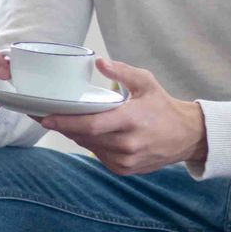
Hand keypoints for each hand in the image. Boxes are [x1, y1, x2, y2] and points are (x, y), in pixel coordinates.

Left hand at [37, 58, 207, 174]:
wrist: (186, 136)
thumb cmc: (163, 107)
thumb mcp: (146, 82)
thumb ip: (122, 71)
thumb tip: (99, 62)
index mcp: (132, 120)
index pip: (92, 124)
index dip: (66, 122)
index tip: (46, 117)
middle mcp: (127, 143)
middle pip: (85, 137)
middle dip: (64, 126)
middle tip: (44, 116)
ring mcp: (126, 160)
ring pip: (89, 147)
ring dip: (74, 135)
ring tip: (60, 122)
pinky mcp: (124, 169)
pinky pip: (98, 155)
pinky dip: (90, 144)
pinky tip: (85, 133)